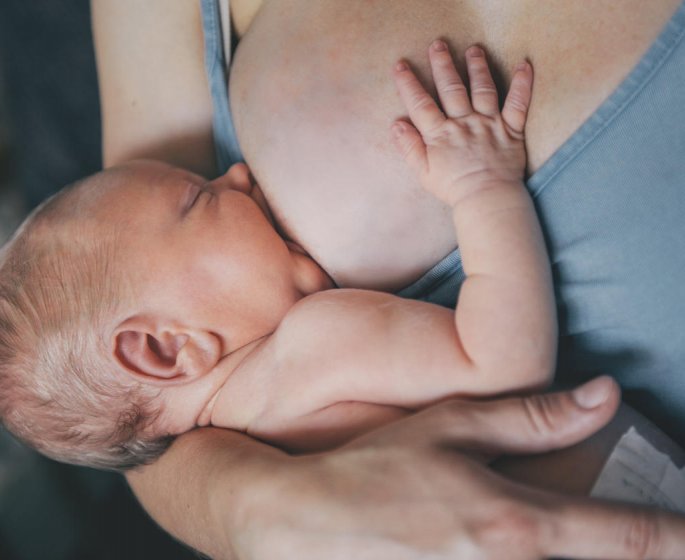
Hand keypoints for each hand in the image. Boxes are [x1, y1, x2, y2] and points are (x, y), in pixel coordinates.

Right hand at [228, 377, 684, 558]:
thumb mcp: (449, 429)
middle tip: (652, 532)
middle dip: (641, 551)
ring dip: (592, 557)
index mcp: (518, 523)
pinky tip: (526, 545)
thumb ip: (531, 417)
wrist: (304, 523)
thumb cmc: (374, 469)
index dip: (677, 534)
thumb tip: (601, 394)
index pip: (628, 536)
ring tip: (596, 537)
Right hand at [392, 41, 532, 207]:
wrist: (486, 199)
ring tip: (473, 50)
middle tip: (438, 45)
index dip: (409, 84)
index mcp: (440, 134)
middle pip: (451, 88)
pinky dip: (523, 83)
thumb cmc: (453, 189)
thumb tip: (396, 124)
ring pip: (482, 89)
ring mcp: (489, 124)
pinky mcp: (511, 129)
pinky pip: (518, 103)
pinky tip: (524, 65)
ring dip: (477, 67)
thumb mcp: (424, 172)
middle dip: (443, 65)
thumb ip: (409, 147)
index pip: (421, 104)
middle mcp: (464, 123)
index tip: (401, 66)